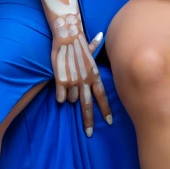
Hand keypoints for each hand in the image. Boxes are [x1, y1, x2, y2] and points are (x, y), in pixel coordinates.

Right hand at [50, 14, 112, 136]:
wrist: (66, 37)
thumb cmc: (77, 42)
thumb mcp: (89, 48)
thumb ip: (94, 47)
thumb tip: (101, 35)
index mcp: (94, 75)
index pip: (102, 96)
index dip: (105, 110)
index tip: (109, 122)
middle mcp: (85, 81)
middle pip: (88, 105)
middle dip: (88, 121)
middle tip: (89, 133)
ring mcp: (74, 82)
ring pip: (71, 98)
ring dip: (70, 95)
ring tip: (68, 82)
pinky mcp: (62, 82)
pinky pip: (61, 96)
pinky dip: (61, 95)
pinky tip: (60, 89)